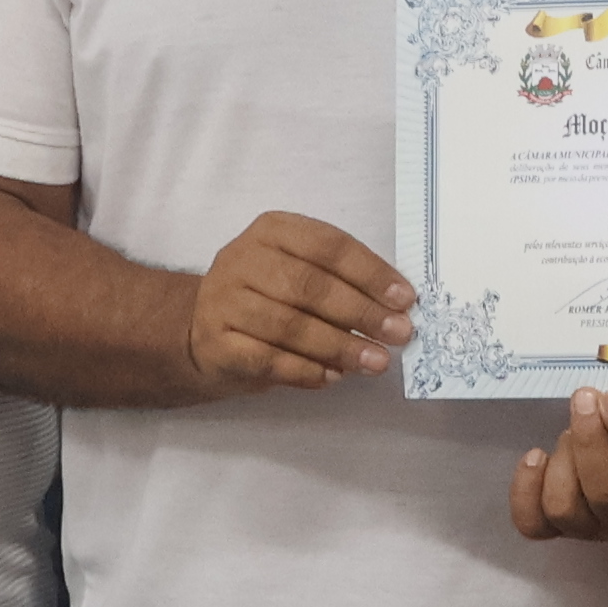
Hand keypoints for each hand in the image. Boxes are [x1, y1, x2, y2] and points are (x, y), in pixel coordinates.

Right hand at [189, 209, 411, 393]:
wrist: (202, 329)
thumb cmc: (267, 297)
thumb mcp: (298, 271)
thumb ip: (341, 281)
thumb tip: (395, 308)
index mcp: (272, 230)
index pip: (328, 246)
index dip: (371, 273)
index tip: (405, 299)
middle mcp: (242, 259)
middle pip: (310, 285)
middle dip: (361, 312)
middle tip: (398, 333)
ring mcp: (223, 301)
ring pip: (290, 325)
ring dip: (339, 346)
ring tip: (375, 361)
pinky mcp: (216, 343)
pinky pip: (267, 359)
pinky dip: (306, 370)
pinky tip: (333, 376)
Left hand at [511, 387, 607, 542]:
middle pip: (605, 494)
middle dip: (589, 440)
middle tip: (583, 399)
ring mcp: (597, 530)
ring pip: (565, 509)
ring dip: (561, 462)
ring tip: (567, 432)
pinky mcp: (562, 529)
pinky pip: (533, 523)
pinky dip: (526, 489)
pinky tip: (536, 455)